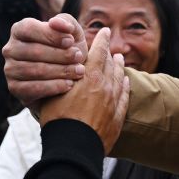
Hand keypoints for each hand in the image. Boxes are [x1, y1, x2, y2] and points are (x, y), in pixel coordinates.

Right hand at [4, 14, 88, 107]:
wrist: (64, 78)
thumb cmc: (66, 50)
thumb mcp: (71, 33)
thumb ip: (65, 22)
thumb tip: (54, 22)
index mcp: (20, 30)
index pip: (30, 29)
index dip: (51, 35)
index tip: (70, 41)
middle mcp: (10, 48)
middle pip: (34, 51)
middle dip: (61, 55)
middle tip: (79, 58)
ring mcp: (10, 69)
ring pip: (35, 70)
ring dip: (61, 71)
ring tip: (78, 71)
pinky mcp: (14, 88)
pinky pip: (33, 88)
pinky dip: (54, 87)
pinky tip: (69, 84)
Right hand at [39, 27, 128, 153]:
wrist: (73, 148)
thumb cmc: (58, 120)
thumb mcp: (53, 92)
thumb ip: (61, 77)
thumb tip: (63, 66)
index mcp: (89, 77)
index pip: (98, 51)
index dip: (101, 40)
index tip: (104, 31)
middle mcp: (105, 86)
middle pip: (110, 65)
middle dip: (110, 54)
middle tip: (111, 48)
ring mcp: (113, 102)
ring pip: (119, 79)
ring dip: (119, 68)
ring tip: (120, 60)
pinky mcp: (117, 117)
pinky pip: (124, 97)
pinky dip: (125, 86)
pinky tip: (125, 82)